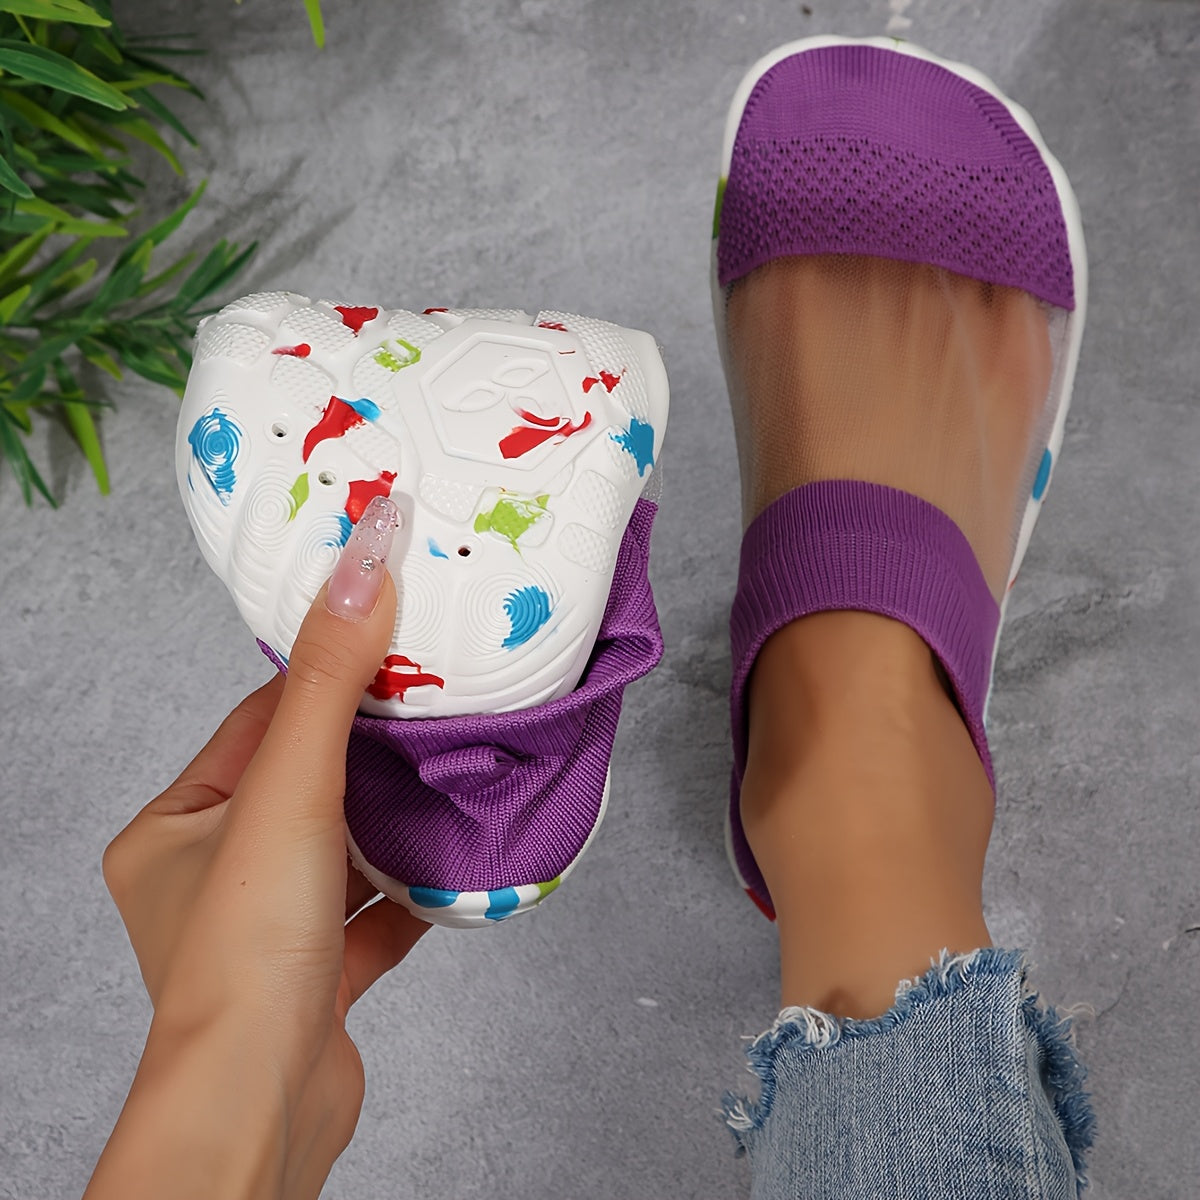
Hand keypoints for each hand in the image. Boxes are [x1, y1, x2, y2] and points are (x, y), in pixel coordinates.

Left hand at [88, 496, 426, 1198]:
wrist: (266, 1103)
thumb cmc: (248, 952)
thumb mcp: (290, 789)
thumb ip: (332, 679)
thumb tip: (365, 560)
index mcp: (174, 829)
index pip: (257, 725)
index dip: (325, 682)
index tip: (387, 643)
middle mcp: (211, 879)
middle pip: (306, 785)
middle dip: (372, 750)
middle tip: (438, 704)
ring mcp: (266, 932)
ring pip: (342, 851)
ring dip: (395, 821)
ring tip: (454, 773)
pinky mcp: (317, 977)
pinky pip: (371, 915)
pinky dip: (410, 890)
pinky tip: (454, 864)